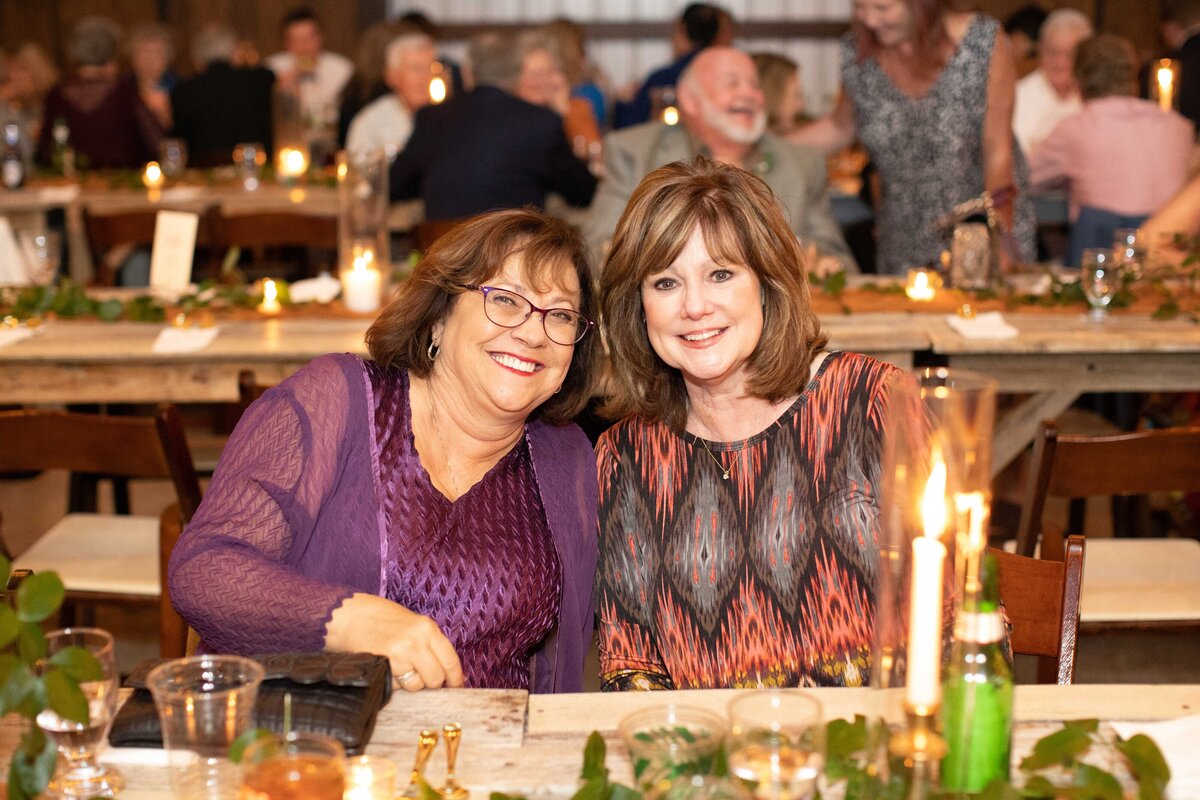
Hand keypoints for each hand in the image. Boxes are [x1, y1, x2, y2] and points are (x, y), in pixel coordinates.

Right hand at [325, 593, 464, 691]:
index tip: (456, 686)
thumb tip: (451, 673)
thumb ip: (431, 644)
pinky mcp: (383, 667)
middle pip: (436, 678)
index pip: (451, 660)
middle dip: (431, 683)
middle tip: (422, 676)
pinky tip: (386, 667)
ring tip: (398, 666)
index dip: (455, 678)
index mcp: (427, 628)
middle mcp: (416, 641)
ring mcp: (399, 655)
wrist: (349, 616)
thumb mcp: (413, 624)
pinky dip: (394, 682)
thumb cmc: (382, 619)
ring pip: (416, 685)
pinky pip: (397, 686)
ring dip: (410, 683)